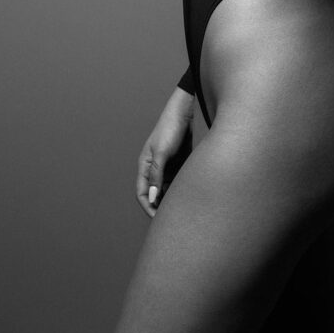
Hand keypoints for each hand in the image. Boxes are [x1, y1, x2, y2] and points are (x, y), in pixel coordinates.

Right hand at [136, 86, 194, 217]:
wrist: (185, 112)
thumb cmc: (170, 129)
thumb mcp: (162, 152)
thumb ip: (156, 175)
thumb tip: (152, 198)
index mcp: (145, 166)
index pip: (142, 193)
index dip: (149, 207)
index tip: (159, 220)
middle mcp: (155, 168)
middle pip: (155, 193)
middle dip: (161, 206)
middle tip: (173, 219)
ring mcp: (167, 166)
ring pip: (168, 188)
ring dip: (173, 198)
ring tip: (184, 209)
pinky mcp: (180, 163)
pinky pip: (179, 180)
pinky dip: (182, 189)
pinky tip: (191, 196)